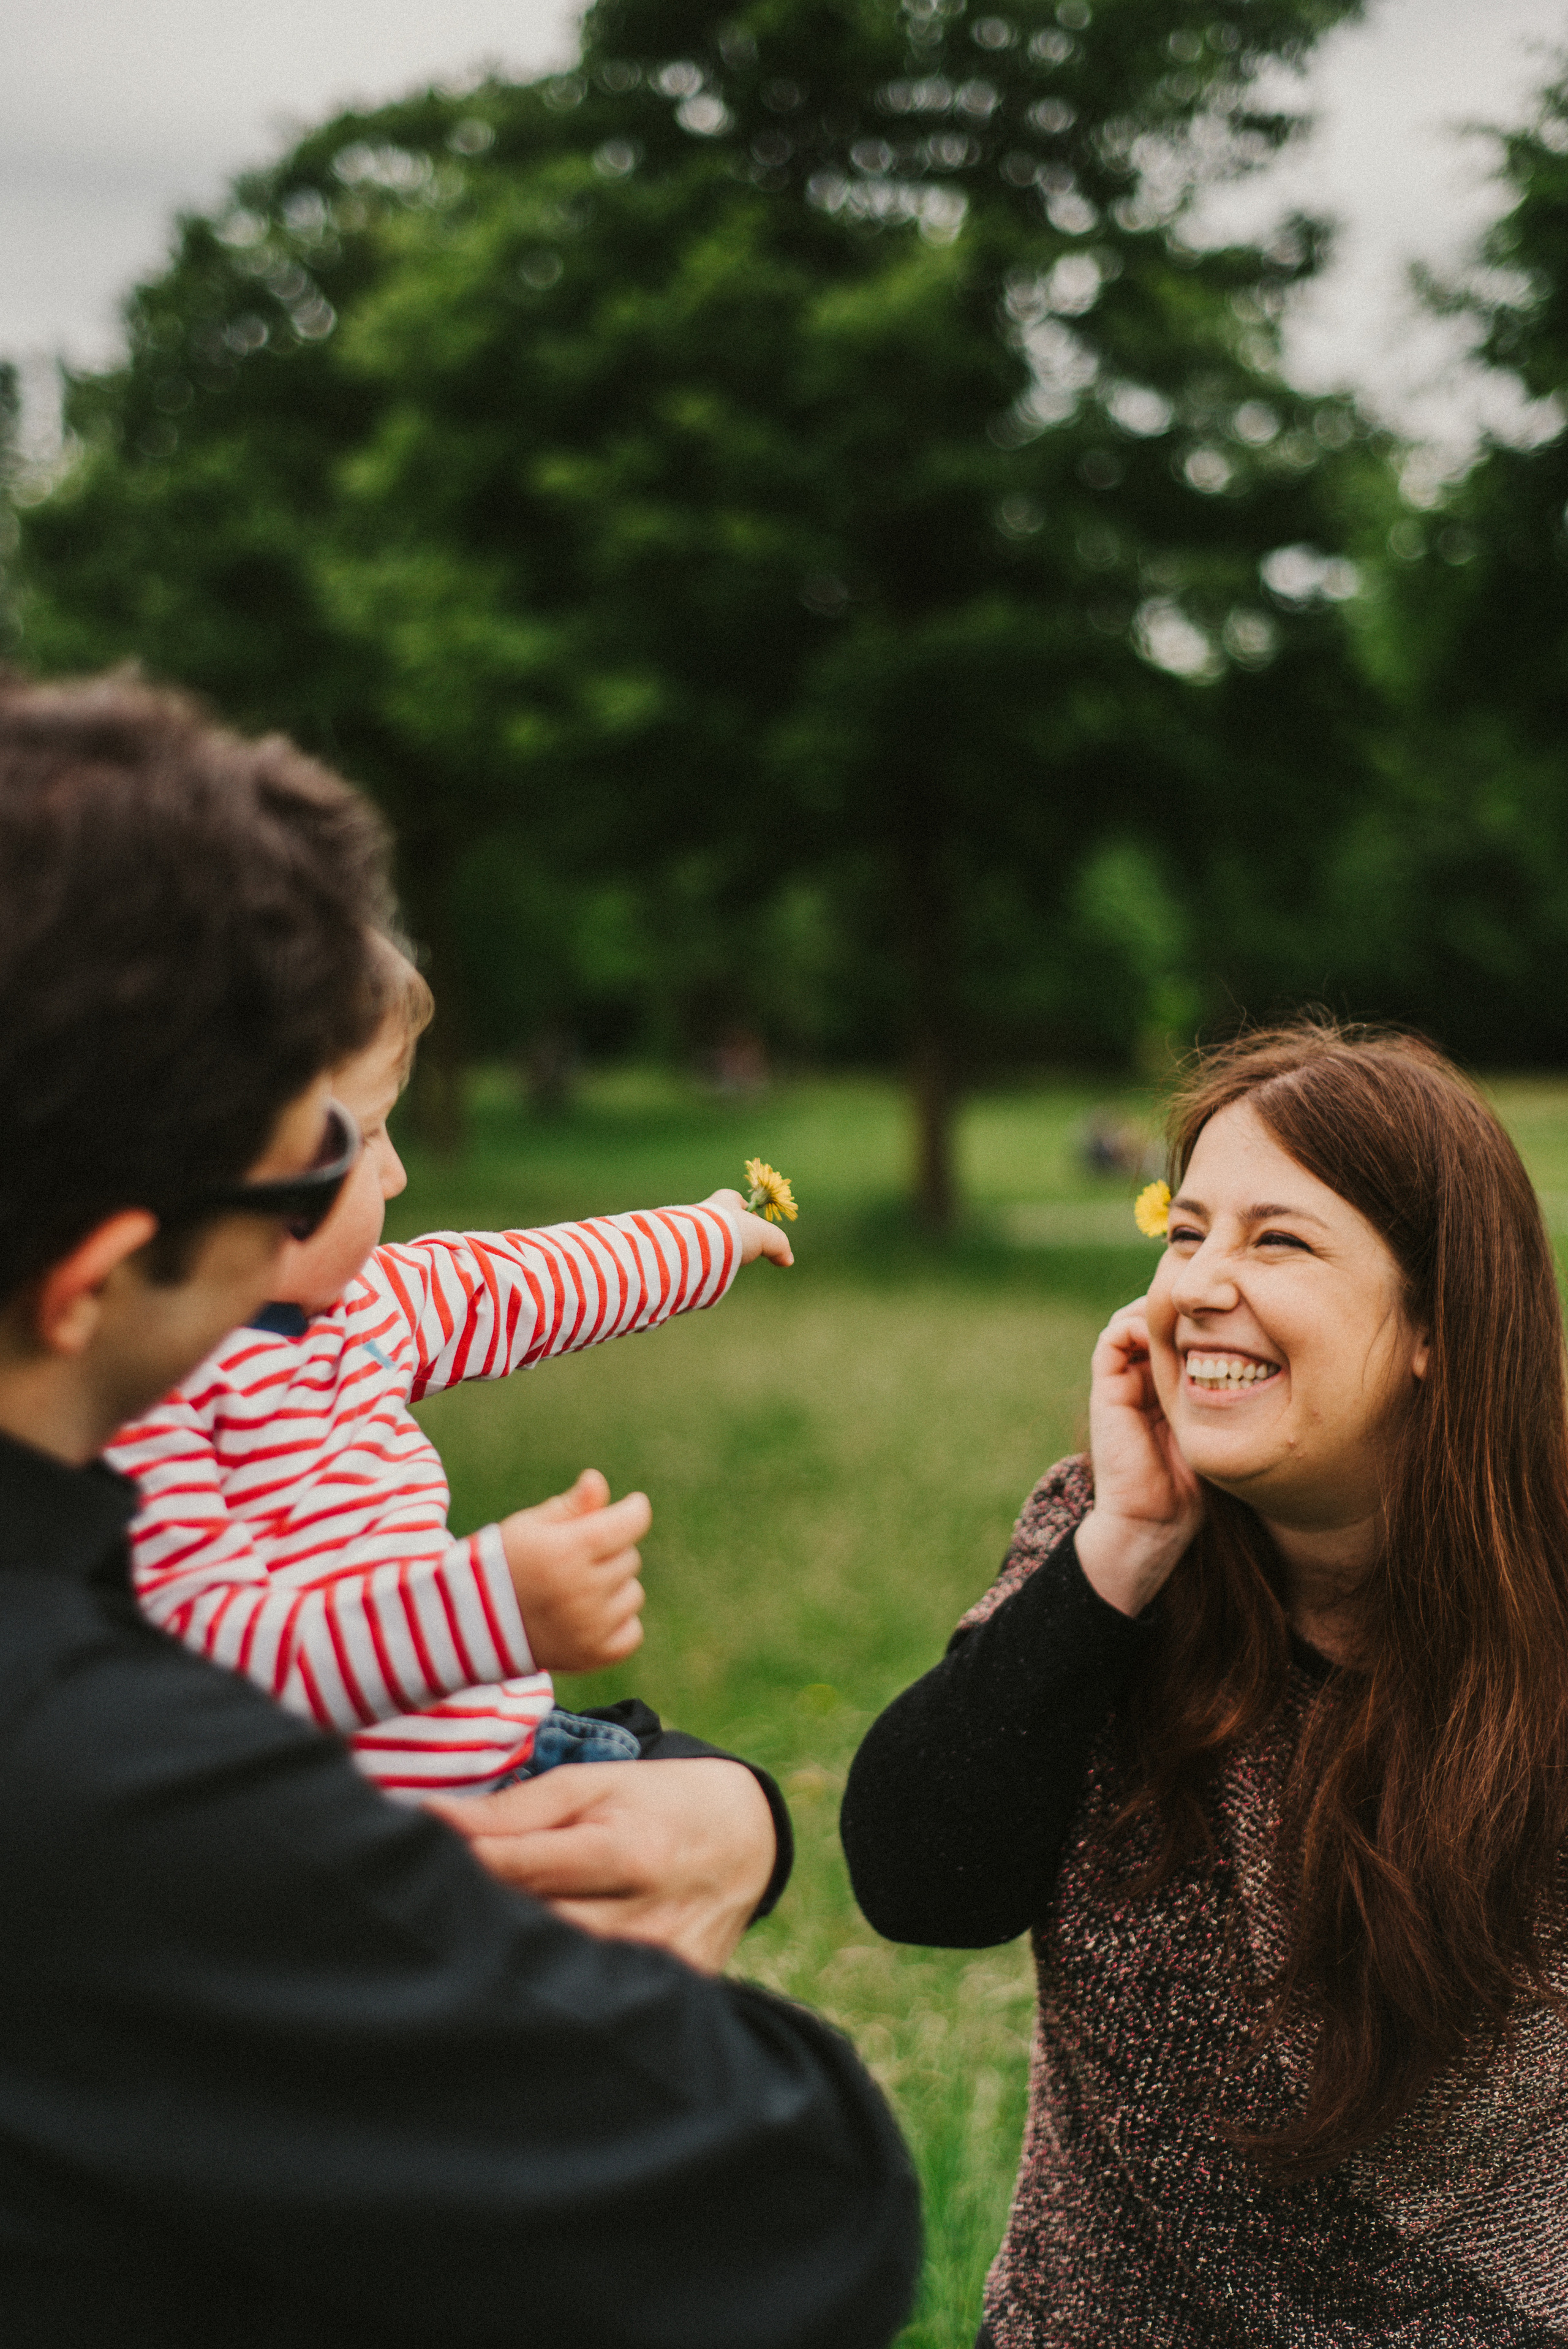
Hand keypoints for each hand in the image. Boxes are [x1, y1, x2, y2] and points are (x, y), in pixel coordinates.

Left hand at [426, 1758, 776, 1973]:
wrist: (746, 1839)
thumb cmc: (653, 1801)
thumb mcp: (591, 1786)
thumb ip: (514, 1809)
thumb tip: (429, 1819)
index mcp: (629, 1851)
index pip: (523, 1869)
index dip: (463, 1866)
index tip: (414, 1858)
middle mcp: (648, 1916)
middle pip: (535, 1930)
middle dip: (481, 1916)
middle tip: (429, 1907)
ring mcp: (662, 1967)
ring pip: (560, 1975)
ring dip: (511, 1958)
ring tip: (473, 1940)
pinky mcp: (673, 1999)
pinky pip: (597, 2001)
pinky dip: (558, 1986)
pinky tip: (528, 1973)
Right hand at [498, 1470, 650, 1671]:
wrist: (473, 1627)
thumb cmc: (504, 1565)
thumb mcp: (530, 1527)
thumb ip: (570, 1506)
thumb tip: (597, 1481)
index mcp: (566, 1550)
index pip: (631, 1522)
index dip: (633, 1510)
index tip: (631, 1507)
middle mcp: (581, 1590)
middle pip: (629, 1557)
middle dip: (608, 1552)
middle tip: (573, 1561)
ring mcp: (589, 1627)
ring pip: (633, 1594)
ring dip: (612, 1589)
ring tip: (574, 1591)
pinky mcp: (593, 1655)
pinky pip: (632, 1632)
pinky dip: (616, 1624)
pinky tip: (586, 1618)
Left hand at [698, 1187, 793, 1268]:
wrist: (696, 1245)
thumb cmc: (732, 1231)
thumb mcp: (765, 1236)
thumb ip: (780, 1244)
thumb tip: (787, 1260)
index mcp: (724, 1198)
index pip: (737, 1201)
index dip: (749, 1214)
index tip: (755, 1230)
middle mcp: (705, 1209)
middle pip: (724, 1222)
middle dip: (733, 1236)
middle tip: (741, 1252)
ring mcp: (692, 1227)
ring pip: (710, 1238)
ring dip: (718, 1250)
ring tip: (724, 1263)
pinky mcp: (682, 1245)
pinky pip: (697, 1253)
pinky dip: (705, 1261)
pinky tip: (709, 1270)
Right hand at [1074, 1296, 1202, 1618]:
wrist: (1153, 1520)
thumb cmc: (1194, 1485)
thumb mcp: (1217, 1429)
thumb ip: (1226, 1398)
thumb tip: (1262, 1362)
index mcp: (1166, 1390)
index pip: (1176, 1336)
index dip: (1199, 1318)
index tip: (1232, 1311)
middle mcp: (1141, 1381)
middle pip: (1153, 1321)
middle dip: (1180, 1307)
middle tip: (1213, 1302)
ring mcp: (1122, 1382)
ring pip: (1131, 1321)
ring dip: (1157, 1311)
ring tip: (1189, 1316)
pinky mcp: (1107, 1388)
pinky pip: (1113, 1337)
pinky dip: (1135, 1324)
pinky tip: (1167, 1334)